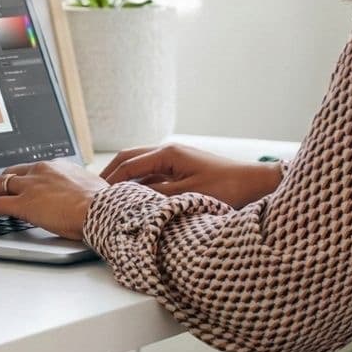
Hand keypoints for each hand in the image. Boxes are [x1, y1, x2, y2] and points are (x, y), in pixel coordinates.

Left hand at [0, 159, 108, 239]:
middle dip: (0, 184)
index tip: (19, 187)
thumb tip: (84, 197)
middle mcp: (41, 170)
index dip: (21, 178)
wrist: (100, 209)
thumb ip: (80, 189)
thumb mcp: (90, 188)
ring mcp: (30, 186)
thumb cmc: (102, 203)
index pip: (31, 169)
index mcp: (57, 166)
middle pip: (10, 173)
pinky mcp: (22, 204)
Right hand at [100, 143, 282, 208]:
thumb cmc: (227, 189)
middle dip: (110, 175)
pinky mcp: (184, 170)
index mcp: (167, 153)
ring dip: (124, 179)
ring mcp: (176, 160)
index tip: (95, 198)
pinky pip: (153, 174)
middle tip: (95, 193)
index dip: (109, 181)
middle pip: (129, 159)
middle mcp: (169, 152)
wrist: (256, 184)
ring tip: (110, 198)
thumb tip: (127, 199)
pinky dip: (139, 184)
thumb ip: (154, 196)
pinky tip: (135, 199)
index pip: (127, 165)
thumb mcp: (186, 196)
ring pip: (140, 166)